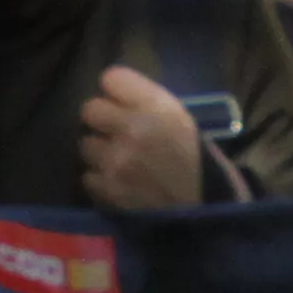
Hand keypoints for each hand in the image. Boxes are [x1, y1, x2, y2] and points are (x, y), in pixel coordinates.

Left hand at [79, 66, 208, 212]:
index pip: (112, 78)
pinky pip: (88, 176)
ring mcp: (115, 161)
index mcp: (157, 108)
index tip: (122, 102)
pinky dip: (101, 181)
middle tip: (115, 133)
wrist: (206, 214)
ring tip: (120, 163)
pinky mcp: (106, 190)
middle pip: (89, 109)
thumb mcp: (184, 123)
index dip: (116, 91)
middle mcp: (132, 129)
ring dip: (100, 153)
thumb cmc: (201, 166)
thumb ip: (150, 106)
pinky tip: (120, 185)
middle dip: (101, 120)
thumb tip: (118, 100)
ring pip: (86, 144)